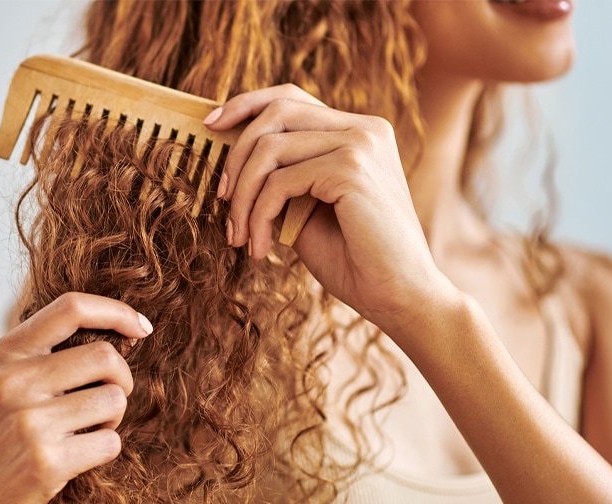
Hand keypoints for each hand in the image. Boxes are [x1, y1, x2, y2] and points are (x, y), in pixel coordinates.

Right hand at [0, 292, 152, 503]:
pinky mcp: (47, 463)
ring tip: (83, 432)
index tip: (141, 328)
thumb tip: (110, 334)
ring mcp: (30, 422)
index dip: (116, 312)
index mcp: (3, 355)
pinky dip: (103, 450)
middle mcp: (15, 382)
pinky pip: (110, 442)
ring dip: (111, 419)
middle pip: (106, 357)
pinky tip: (76, 458)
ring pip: (114, 400)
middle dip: (121, 379)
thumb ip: (36, 356)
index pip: (71, 308)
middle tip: (106, 399)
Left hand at [204, 84, 459, 330]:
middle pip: (275, 113)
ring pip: (269, 149)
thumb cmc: (354, 259)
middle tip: (222, 200)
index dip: (246, 105)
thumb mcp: (307, 208)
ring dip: (243, 197)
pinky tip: (261, 249)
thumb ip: (281, 176)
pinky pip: (278, 183)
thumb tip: (230, 157)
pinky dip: (259, 217)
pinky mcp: (351, 169)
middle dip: (236, 156)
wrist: (400, 297)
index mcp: (359, 131)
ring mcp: (361, 144)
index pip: (291, 98)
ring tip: (239, 236)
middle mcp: (365, 128)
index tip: (211, 126)